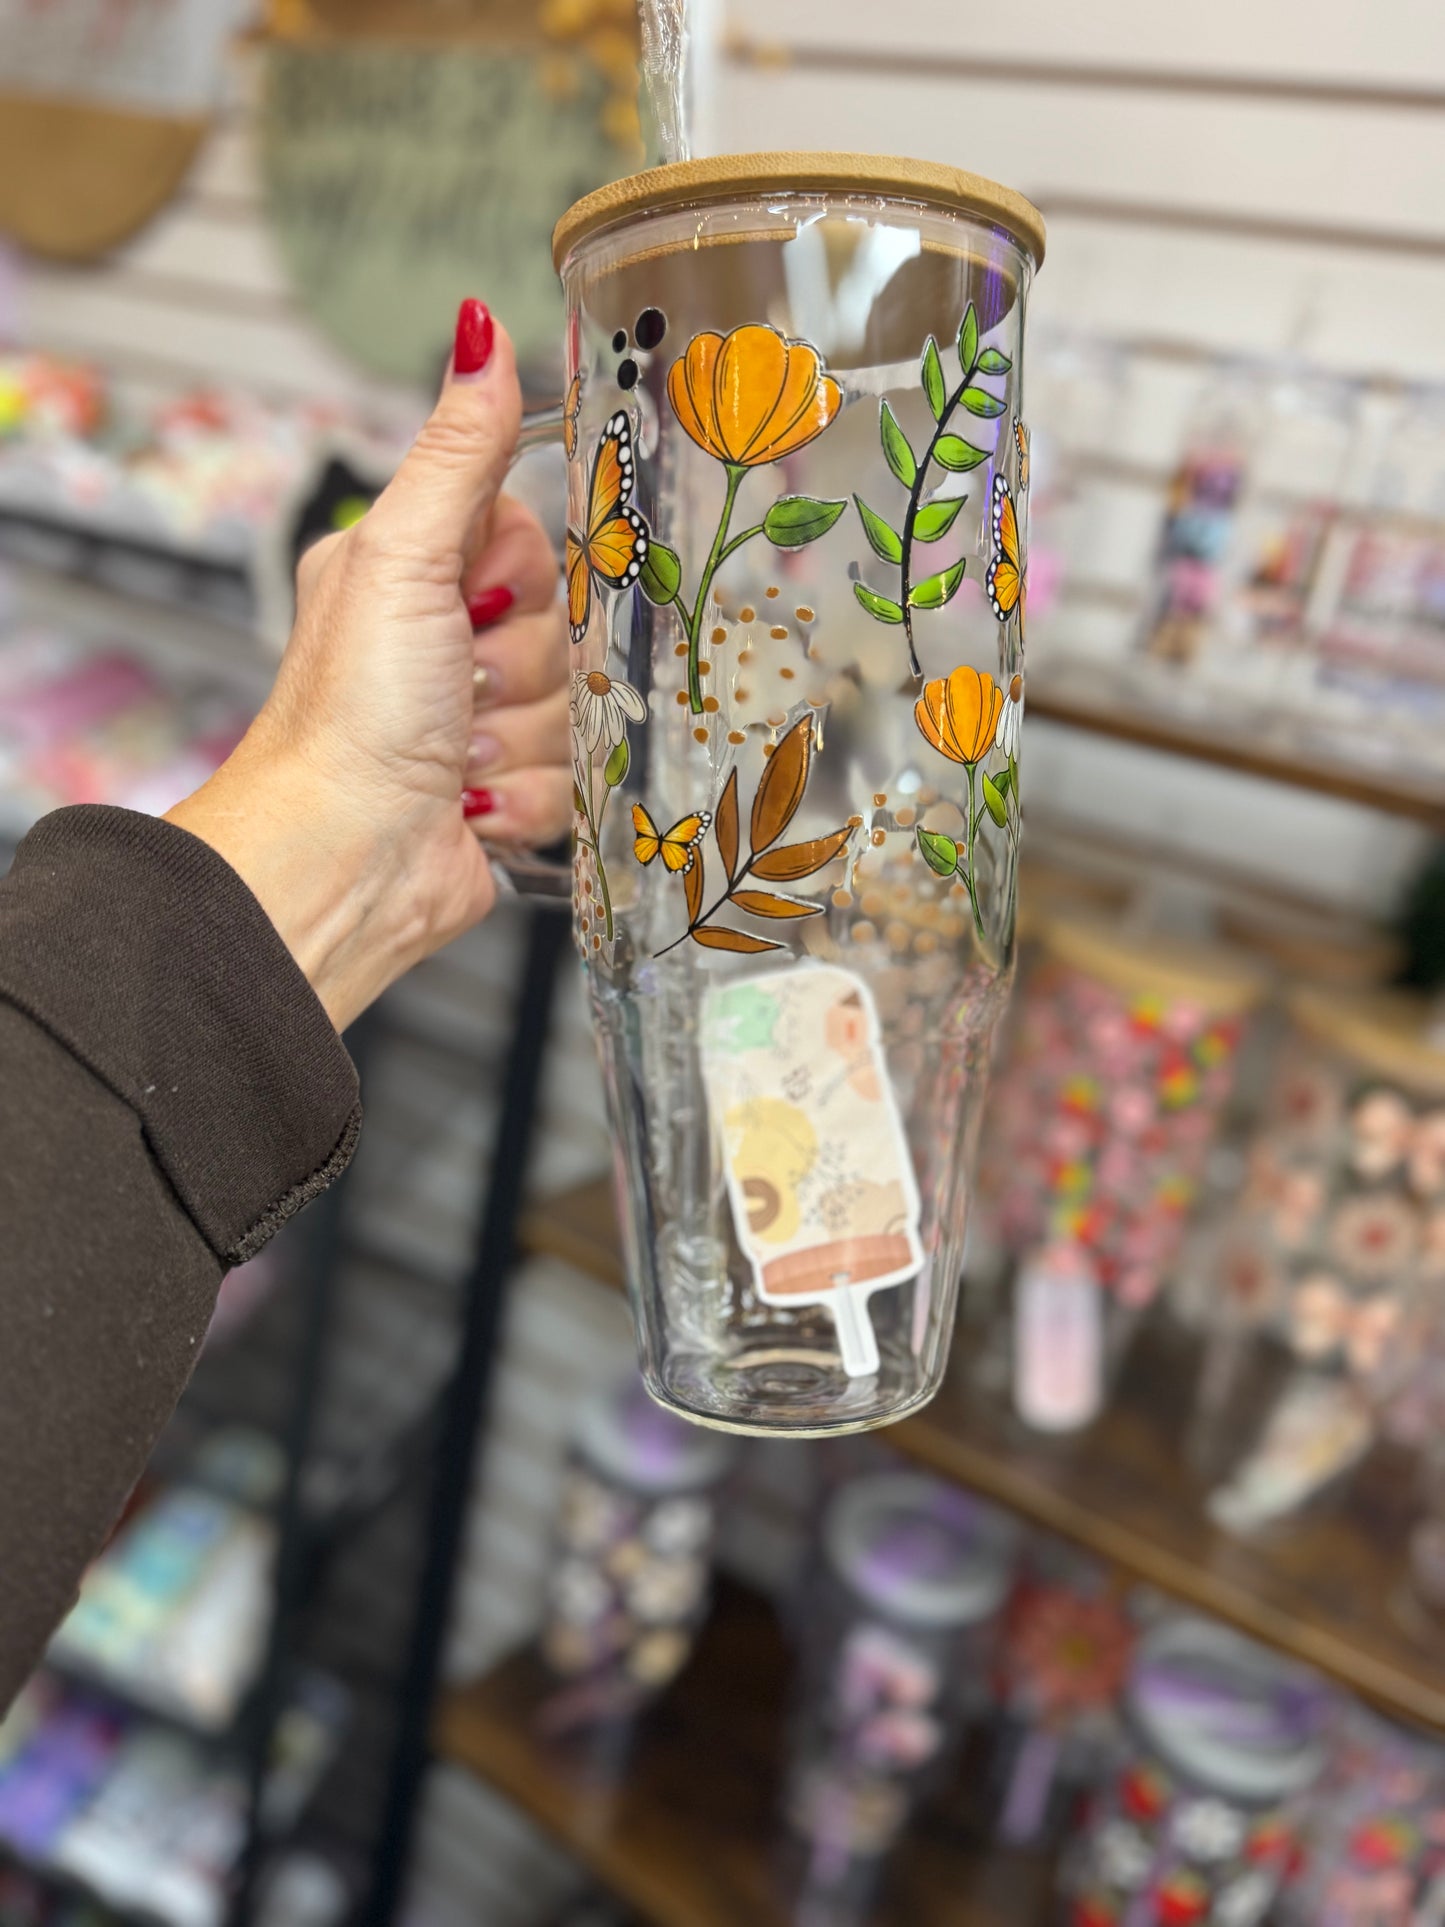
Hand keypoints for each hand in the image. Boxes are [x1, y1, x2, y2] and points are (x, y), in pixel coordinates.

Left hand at [168, 301, 569, 1032]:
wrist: (341, 861)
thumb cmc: (349, 713)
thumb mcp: (403, 557)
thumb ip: (456, 451)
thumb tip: (477, 326)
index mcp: (413, 570)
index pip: (531, 532)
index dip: (518, 570)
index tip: (475, 599)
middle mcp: (446, 641)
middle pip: (566, 621)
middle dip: (522, 664)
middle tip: (458, 685)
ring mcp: (480, 721)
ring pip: (576, 703)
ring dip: (520, 736)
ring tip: (453, 753)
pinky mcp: (507, 791)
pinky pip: (572, 777)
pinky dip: (521, 796)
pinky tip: (468, 802)